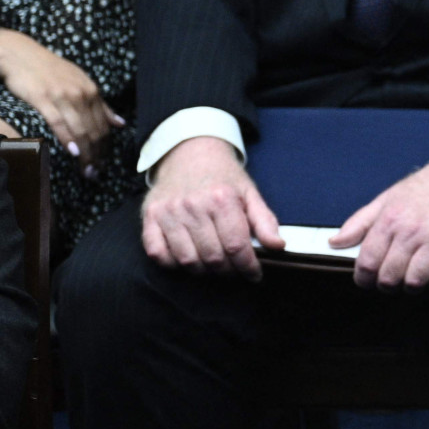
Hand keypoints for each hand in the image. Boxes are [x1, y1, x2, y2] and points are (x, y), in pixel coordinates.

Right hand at [0, 29, 123, 172]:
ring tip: (87, 169)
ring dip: (86, 153)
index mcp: (92, 91)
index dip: (106, 147)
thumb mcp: (80, 82)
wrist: (19, 54)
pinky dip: (68, 139)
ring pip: (81, 129)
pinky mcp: (44, 99)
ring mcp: (64, 96)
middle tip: (96, 172)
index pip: (104, 125)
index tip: (104, 163)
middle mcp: (82, 94)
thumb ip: (100, 104)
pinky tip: (74, 152)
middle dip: (97, 154)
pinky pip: (60, 123)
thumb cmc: (49, 70)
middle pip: (95, 130)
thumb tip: (120, 123)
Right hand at [141, 136, 279, 276]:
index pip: (237, 246)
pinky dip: (172, 264)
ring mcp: (168, 212)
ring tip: (214, 267)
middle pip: (212, 257)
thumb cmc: (223, 176)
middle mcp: (193, 206)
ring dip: (203, 271)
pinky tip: (187, 259)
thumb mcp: (249, 193)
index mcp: (222, 199)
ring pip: (186, 260)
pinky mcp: (150, 216)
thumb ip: (265, 221)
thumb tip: (278, 246)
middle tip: (235, 271)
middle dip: (228, 271)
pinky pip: (157, 253)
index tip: (254, 276)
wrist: (190, 152)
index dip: (248, 267)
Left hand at [331, 146, 428, 290]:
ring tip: (412, 281)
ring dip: (412, 287)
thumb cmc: (424, 186)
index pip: (367, 262)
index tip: (366, 281)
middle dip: (387, 286)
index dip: (363, 279)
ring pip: (416, 280)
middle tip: (391, 282)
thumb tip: (334, 242)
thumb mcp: (386, 199)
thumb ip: (359, 223)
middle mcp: (411, 231)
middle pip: (390, 277)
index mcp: (389, 220)